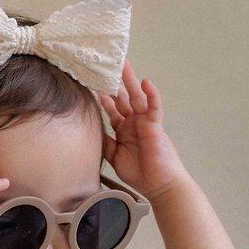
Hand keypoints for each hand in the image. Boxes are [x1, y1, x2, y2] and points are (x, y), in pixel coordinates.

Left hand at [96, 59, 189, 201]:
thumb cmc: (138, 172)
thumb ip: (106, 142)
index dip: (102, 97)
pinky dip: (152, 94)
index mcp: (123, 129)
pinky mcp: (155, 125)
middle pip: (123, 97)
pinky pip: (154, 106)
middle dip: (116, 81)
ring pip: (137, 96)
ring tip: (124, 63)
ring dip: (130, 80)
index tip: (91, 83)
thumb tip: (93, 130)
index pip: (111, 108)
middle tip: (108, 64)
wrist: (157, 185)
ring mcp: (144, 122)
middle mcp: (133, 122)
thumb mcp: (115, 156)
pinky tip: (146, 82)